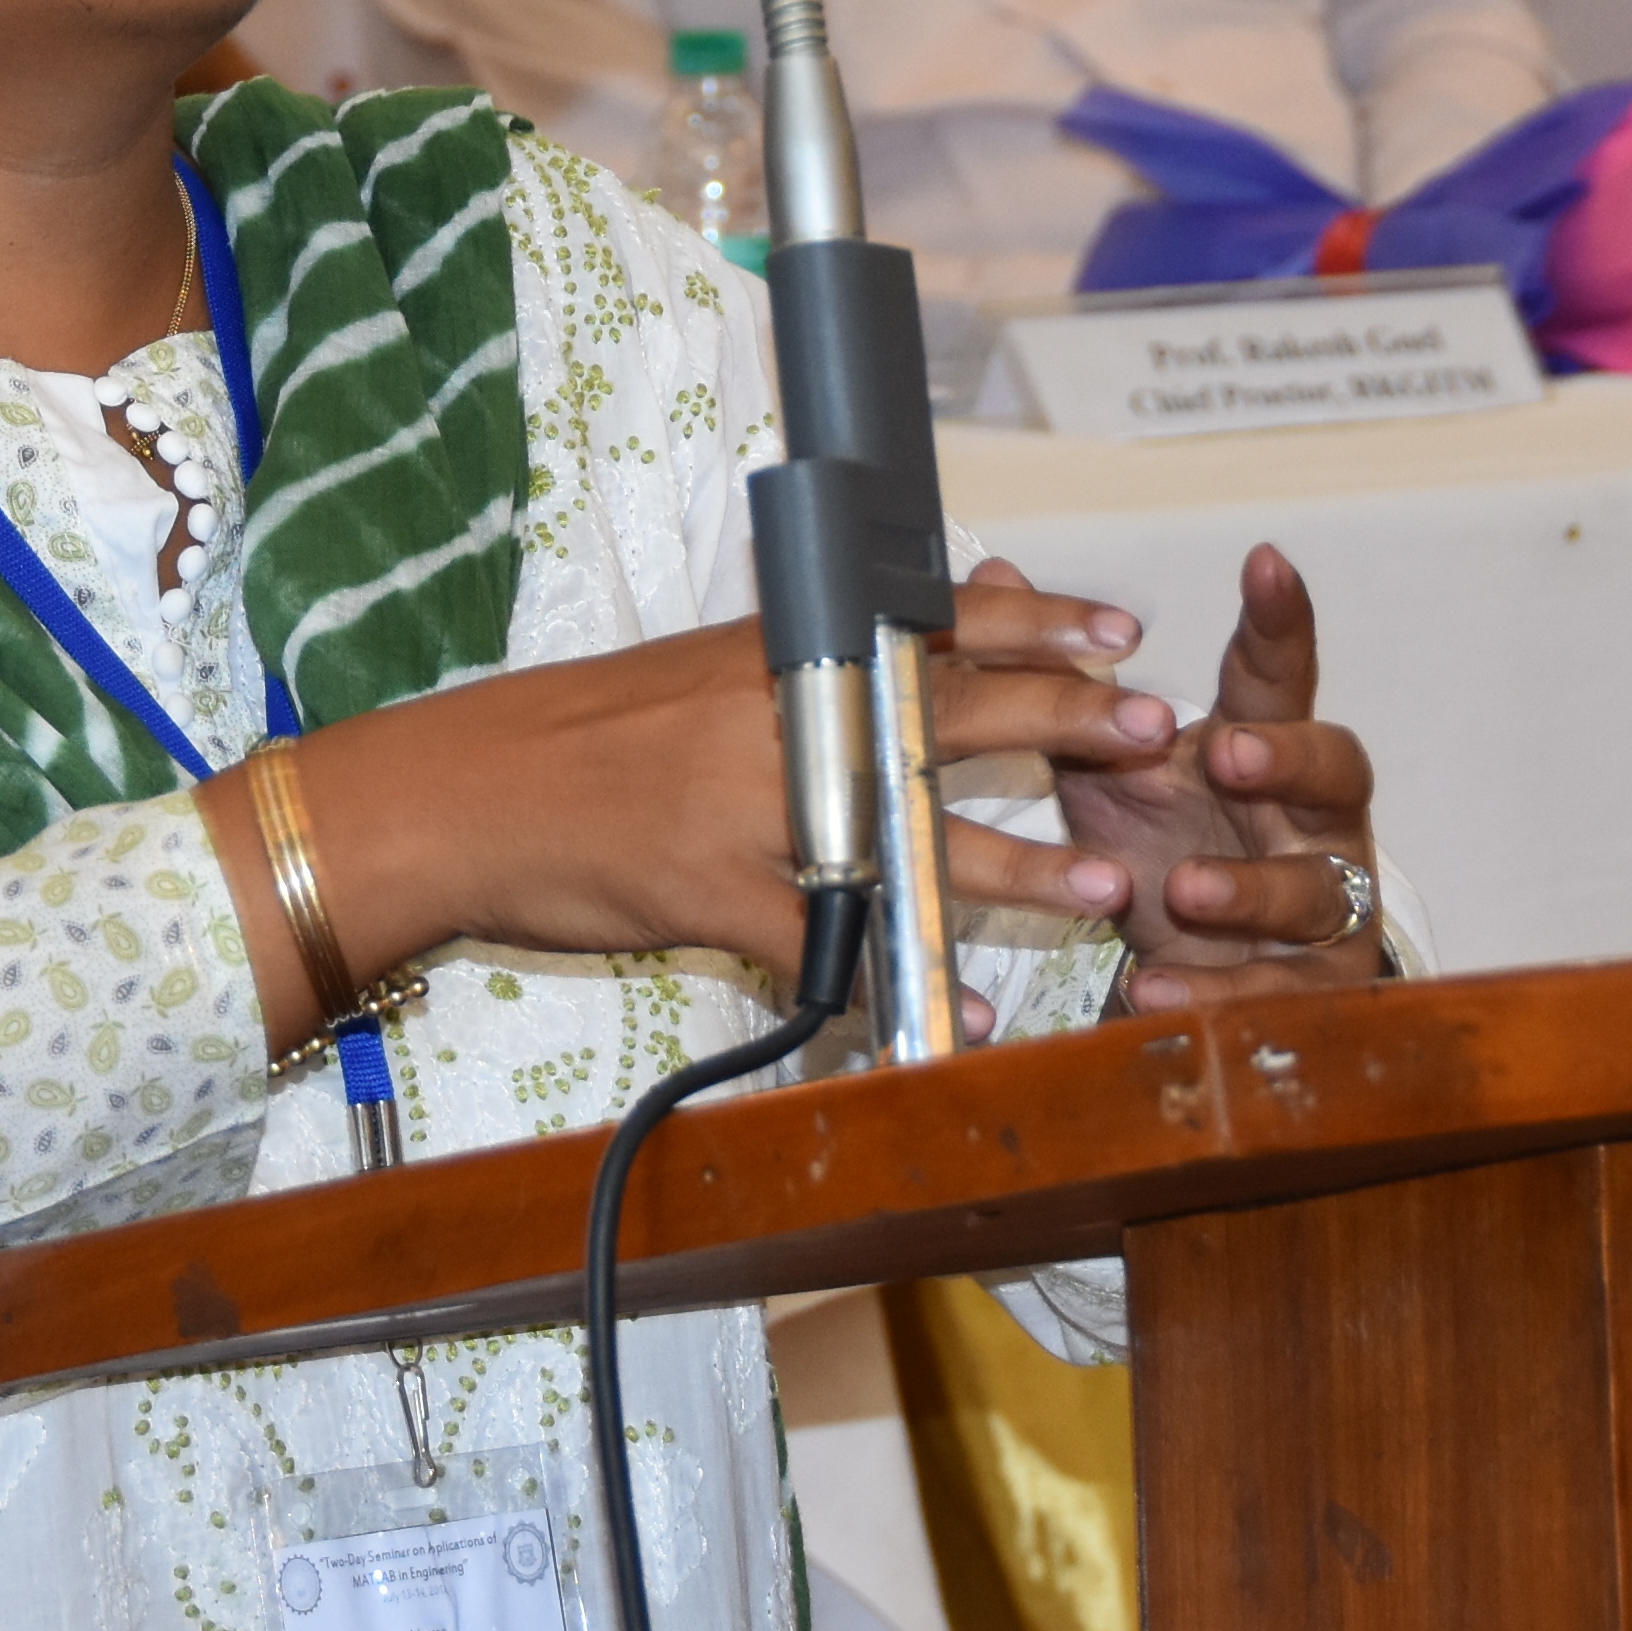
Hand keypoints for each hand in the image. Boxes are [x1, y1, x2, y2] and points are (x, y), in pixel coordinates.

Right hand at [206, 586, 1179, 1052]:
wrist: (469, 792)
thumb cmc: (593, 731)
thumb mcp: (715, 666)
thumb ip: (826, 652)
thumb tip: (941, 609)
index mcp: (787, 654)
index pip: (933, 623)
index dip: (1039, 626)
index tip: (1125, 632)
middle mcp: (782, 717)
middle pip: (947, 713)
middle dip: (1066, 724)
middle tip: (1162, 732)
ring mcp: (753, 809)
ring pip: (909, 838)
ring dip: (1018, 866)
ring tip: (1110, 891)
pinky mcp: (718, 895)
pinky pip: (830, 952)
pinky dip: (902, 992)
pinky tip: (961, 1022)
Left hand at [1028, 543, 1386, 1002]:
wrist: (1204, 971)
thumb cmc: (1170, 850)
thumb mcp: (1109, 769)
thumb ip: (1065, 685)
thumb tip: (995, 575)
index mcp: (1264, 752)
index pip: (1278, 677)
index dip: (1280, 622)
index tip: (1264, 562)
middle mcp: (1312, 821)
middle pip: (1337, 770)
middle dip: (1289, 757)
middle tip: (1228, 752)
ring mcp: (1325, 906)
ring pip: (1316, 891)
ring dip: (1248, 889)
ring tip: (1183, 888)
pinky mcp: (1310, 988)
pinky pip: (1275, 993)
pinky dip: (1214, 992)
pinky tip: (1156, 987)